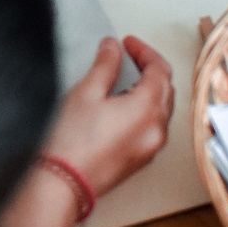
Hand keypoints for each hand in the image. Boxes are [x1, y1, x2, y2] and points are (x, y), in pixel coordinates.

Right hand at [43, 36, 173, 196]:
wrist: (62, 184)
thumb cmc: (71, 141)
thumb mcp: (87, 92)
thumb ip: (105, 65)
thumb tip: (112, 48)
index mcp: (149, 109)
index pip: (160, 70)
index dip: (144, 51)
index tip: (127, 43)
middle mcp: (157, 130)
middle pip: (165, 89)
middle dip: (150, 69)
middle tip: (127, 56)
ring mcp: (150, 148)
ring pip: (161, 110)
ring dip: (148, 90)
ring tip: (123, 79)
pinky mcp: (139, 160)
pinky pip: (152, 128)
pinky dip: (144, 111)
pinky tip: (121, 106)